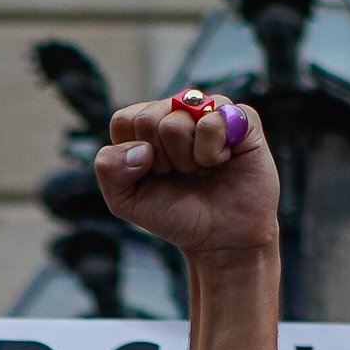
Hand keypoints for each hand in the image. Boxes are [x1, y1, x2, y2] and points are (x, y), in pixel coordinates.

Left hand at [96, 93, 280, 261]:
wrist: (220, 239)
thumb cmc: (175, 214)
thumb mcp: (127, 201)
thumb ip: (110, 171)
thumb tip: (140, 148)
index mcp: (147, 125)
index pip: (125, 120)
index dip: (135, 155)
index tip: (153, 174)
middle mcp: (178, 111)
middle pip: (149, 120)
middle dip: (161, 160)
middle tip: (180, 174)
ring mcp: (208, 111)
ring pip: (177, 120)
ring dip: (186, 158)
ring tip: (201, 169)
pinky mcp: (240, 117)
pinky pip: (213, 120)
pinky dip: (212, 151)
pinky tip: (222, 160)